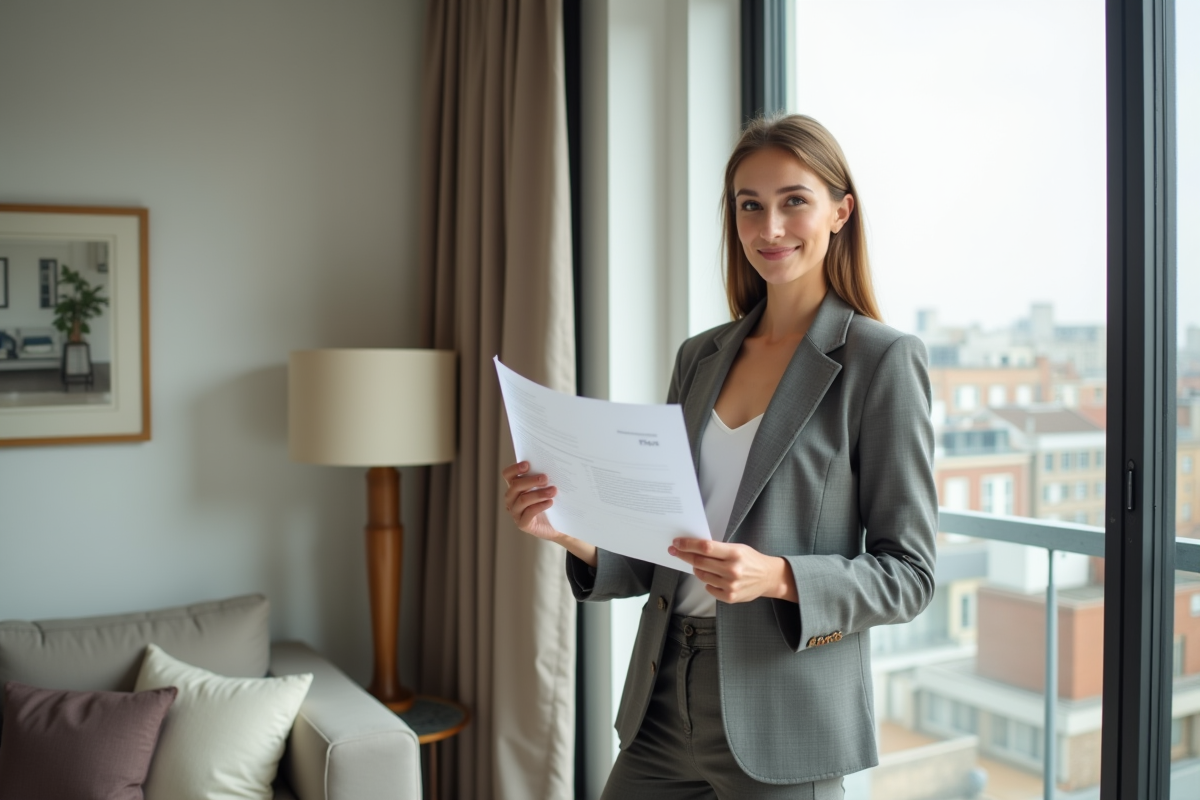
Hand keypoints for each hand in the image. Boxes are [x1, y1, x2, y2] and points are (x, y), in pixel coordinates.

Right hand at [501, 461, 559, 540]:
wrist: (556, 525)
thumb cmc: (549, 502)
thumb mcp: (545, 488)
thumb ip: (542, 478)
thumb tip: (549, 466)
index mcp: (514, 487)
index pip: (508, 475)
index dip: (515, 469)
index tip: (527, 464)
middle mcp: (511, 499)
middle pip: (515, 486)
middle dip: (531, 480)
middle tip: (545, 478)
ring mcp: (515, 512)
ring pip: (523, 499)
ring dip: (538, 493)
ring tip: (553, 491)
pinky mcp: (522, 524)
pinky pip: (529, 513)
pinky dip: (540, 506)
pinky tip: (550, 502)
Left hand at [668, 538, 796, 603]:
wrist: (768, 578)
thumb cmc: (750, 560)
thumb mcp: (737, 548)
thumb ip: (718, 549)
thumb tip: (692, 546)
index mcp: (734, 554)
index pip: (705, 547)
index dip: (688, 544)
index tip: (677, 542)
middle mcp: (732, 570)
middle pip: (700, 562)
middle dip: (684, 555)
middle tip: (676, 551)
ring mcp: (730, 585)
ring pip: (702, 576)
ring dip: (697, 569)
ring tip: (702, 565)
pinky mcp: (730, 597)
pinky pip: (709, 588)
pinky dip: (707, 582)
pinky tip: (715, 578)